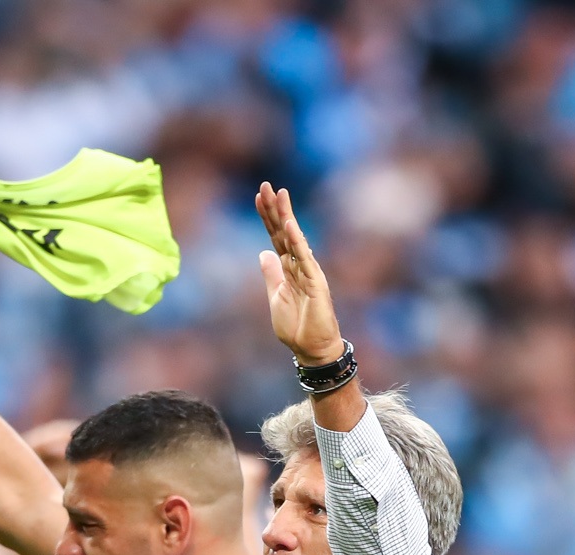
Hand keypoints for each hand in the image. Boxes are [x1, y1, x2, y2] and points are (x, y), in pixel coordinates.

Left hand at [256, 183, 342, 367]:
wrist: (312, 349)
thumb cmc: (297, 327)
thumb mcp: (276, 297)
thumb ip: (271, 275)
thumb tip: (263, 253)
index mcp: (288, 268)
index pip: (276, 237)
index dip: (267, 217)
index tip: (259, 196)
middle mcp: (299, 265)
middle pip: (283, 232)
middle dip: (274, 208)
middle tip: (266, 185)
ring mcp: (308, 271)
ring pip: (294, 238)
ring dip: (285, 216)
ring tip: (279, 194)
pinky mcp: (315, 281)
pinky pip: (304, 257)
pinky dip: (296, 240)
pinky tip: (289, 224)